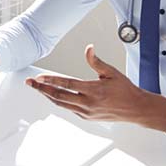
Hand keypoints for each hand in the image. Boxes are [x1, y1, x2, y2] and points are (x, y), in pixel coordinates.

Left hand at [25, 44, 165, 133]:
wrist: (136, 109)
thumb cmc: (125, 90)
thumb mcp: (111, 72)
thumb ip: (96, 61)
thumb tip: (88, 48)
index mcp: (93, 90)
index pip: (66, 84)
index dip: (51, 80)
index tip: (38, 77)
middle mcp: (88, 103)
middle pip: (58, 96)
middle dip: (41, 88)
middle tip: (30, 83)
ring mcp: (86, 112)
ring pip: (61, 104)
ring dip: (47, 95)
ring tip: (37, 88)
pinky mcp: (87, 117)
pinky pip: (68, 108)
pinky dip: (58, 101)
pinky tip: (52, 95)